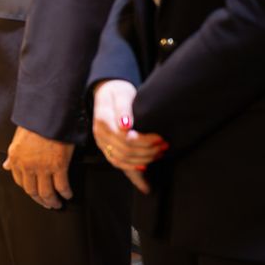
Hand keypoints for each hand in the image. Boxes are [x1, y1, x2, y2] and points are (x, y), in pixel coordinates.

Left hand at [3, 125, 74, 209]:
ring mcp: (43, 167)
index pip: (20, 181)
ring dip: (52, 201)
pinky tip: (68, 194)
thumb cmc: (34, 123)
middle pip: (33, 191)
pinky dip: (66, 193)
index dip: (28, 190)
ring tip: (57, 204)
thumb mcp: (17, 139)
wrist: (48, 114)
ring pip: (47, 192)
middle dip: (40, 200)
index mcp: (15, 158)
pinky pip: (62, 186)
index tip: (34, 193)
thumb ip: (12, 155)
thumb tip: (6, 166)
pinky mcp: (58, 166)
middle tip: (47, 204)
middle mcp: (27, 166)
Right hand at [91, 79, 166, 194]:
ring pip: (122, 160)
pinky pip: (117, 163)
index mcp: (103, 121)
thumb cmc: (117, 92)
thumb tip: (126, 125)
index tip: (160, 137)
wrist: (106, 92)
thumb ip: (123, 109)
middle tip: (164, 146)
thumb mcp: (122, 94)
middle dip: (148, 151)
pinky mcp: (106, 148)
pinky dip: (132, 170)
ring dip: (143, 160)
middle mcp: (100, 134)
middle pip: (126, 151)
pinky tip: (145, 172)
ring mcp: (101, 143)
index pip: (125, 139)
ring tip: (159, 154)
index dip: (145, 141)